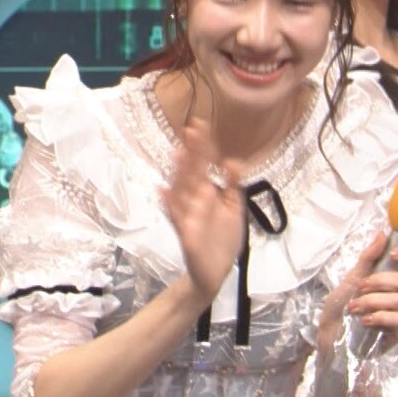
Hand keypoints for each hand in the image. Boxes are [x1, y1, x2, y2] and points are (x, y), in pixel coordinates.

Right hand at [162, 115, 244, 303]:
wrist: (216, 272)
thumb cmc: (222, 238)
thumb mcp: (234, 208)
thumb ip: (233, 185)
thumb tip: (233, 160)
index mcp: (207, 192)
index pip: (204, 165)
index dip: (203, 146)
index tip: (201, 124)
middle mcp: (195, 200)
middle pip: (192, 173)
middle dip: (192, 153)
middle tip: (192, 130)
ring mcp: (189, 216)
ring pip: (182, 191)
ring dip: (179, 174)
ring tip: (178, 154)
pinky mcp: (186, 233)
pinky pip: (176, 218)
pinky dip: (170, 205)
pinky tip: (163, 191)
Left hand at [317, 232, 397, 352]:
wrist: (328, 336)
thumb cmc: (340, 307)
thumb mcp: (350, 279)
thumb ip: (367, 258)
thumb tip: (383, 234)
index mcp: (392, 278)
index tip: (394, 253)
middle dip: (381, 281)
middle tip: (360, 286)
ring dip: (371, 301)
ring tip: (353, 308)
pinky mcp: (396, 333)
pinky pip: (397, 319)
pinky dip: (379, 317)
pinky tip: (364, 321)